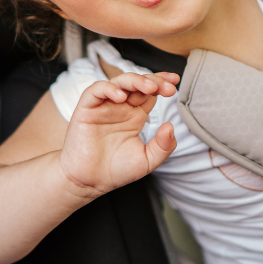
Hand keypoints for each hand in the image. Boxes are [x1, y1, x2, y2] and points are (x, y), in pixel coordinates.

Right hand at [57, 71, 177, 196]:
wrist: (89, 183)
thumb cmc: (116, 171)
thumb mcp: (147, 161)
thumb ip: (163, 146)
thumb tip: (170, 126)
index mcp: (135, 116)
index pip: (150, 92)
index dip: (162, 84)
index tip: (175, 82)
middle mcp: (120, 107)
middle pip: (138, 84)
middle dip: (154, 80)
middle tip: (168, 87)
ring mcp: (103, 106)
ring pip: (119, 82)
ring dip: (135, 80)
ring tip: (149, 87)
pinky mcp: (87, 109)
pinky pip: (96, 91)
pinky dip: (108, 89)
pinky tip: (121, 96)